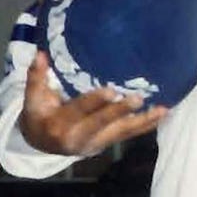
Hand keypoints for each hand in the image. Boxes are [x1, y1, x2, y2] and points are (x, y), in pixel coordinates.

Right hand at [20, 51, 167, 156]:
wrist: (42, 143)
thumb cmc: (39, 114)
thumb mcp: (33, 98)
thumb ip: (36, 77)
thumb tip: (40, 53)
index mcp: (59, 125)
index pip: (79, 111)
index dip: (95, 102)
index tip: (111, 91)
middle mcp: (79, 138)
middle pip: (102, 123)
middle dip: (121, 112)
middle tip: (139, 98)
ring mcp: (96, 143)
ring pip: (121, 132)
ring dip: (143, 121)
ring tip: (163, 109)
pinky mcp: (107, 142)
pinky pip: (129, 134)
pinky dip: (146, 125)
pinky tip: (163, 114)